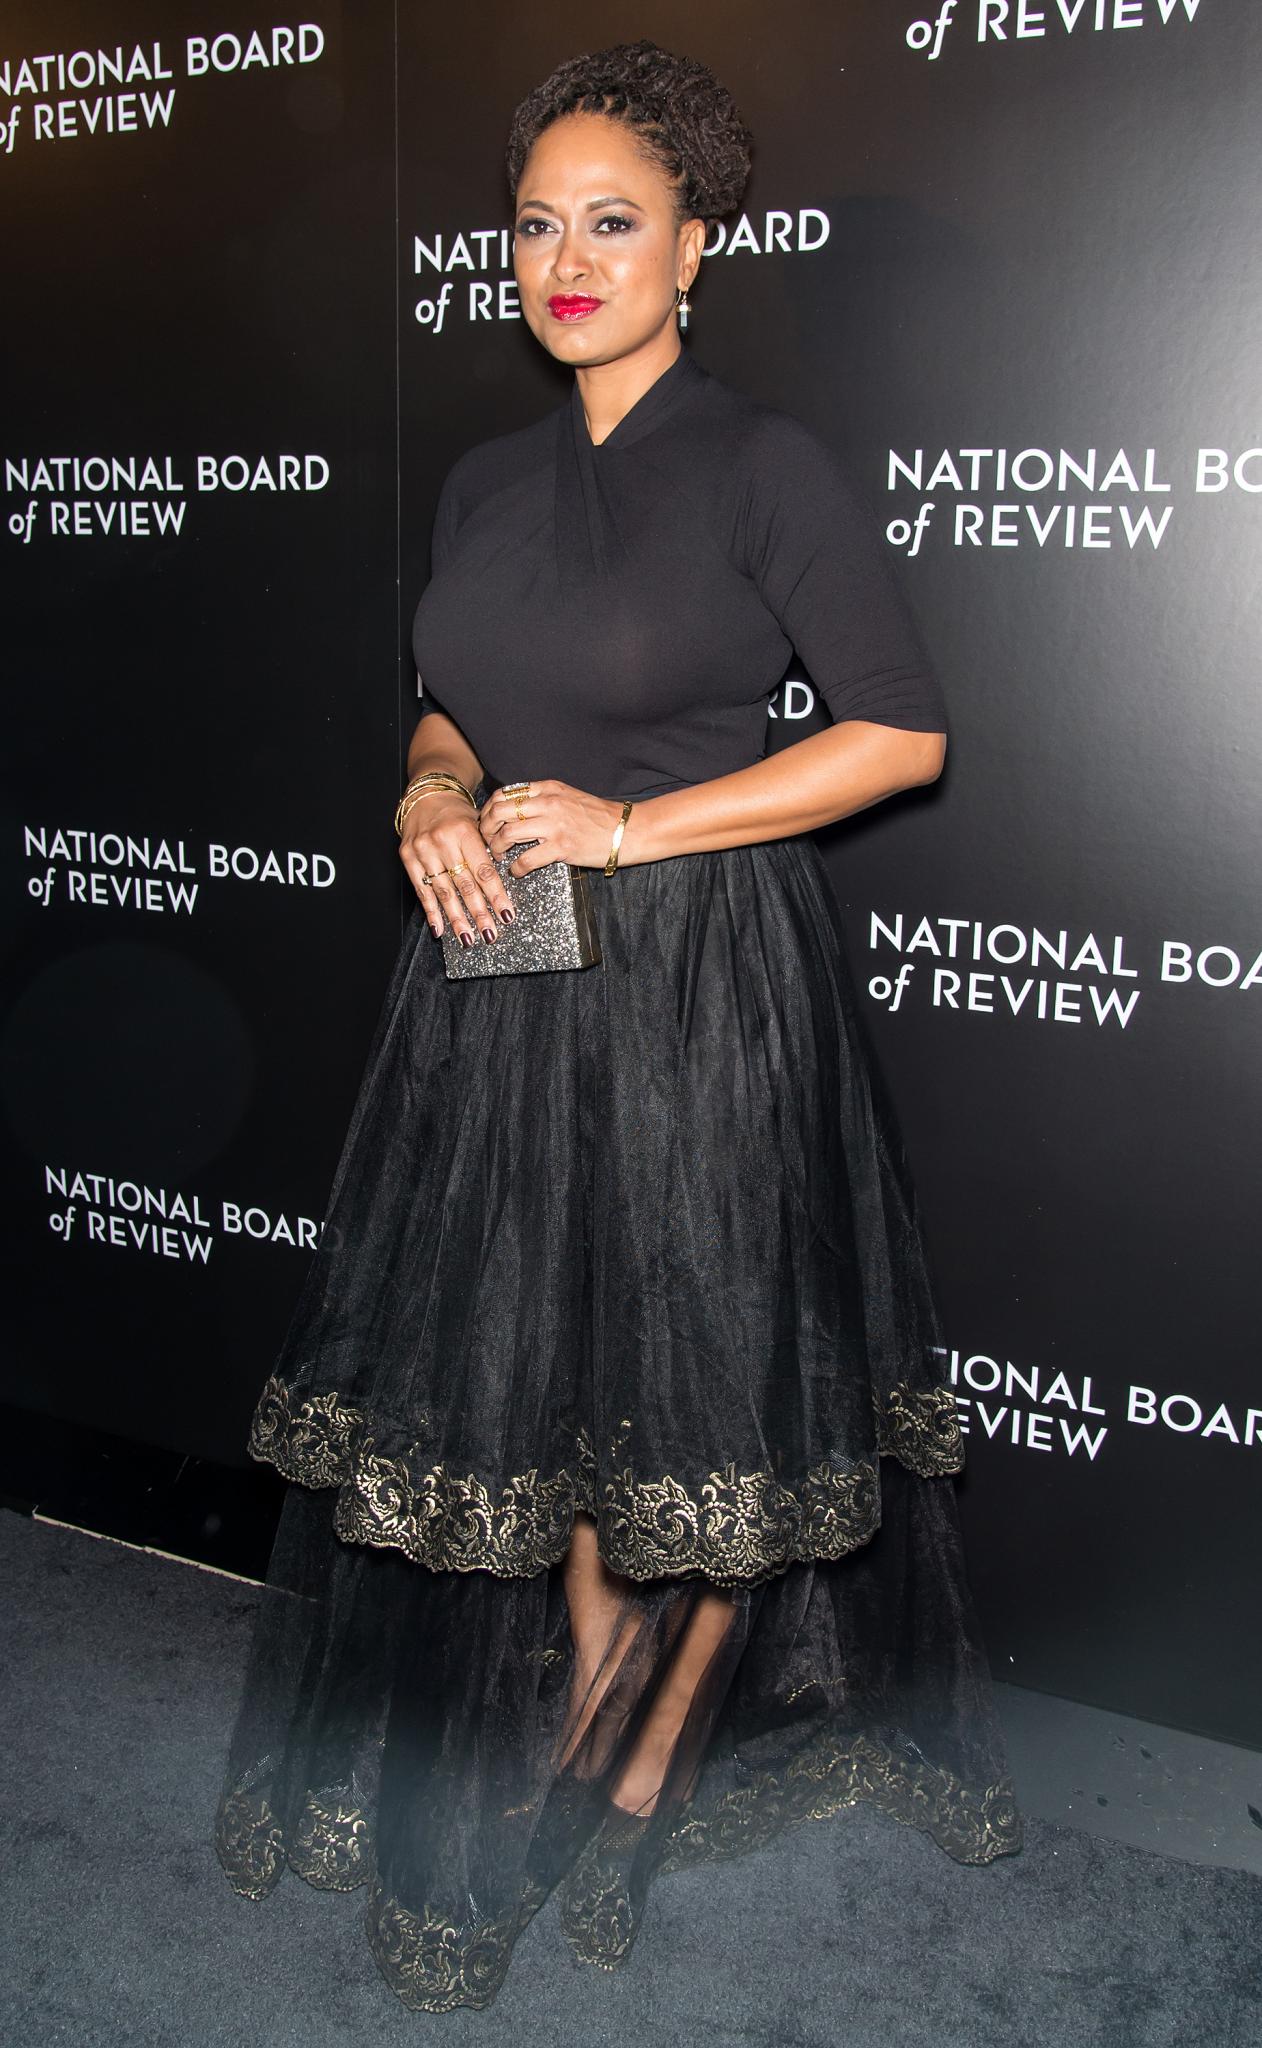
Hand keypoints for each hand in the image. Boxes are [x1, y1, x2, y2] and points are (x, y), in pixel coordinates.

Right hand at [399, 793, 515, 946]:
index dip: (496, 895)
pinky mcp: (408, 857)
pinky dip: (431, 912)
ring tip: (468, 938)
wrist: (427, 795)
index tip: (506, 914)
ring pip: (443, 892)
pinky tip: (440, 929)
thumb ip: (487, 851)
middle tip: (490, 934)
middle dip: (479, 913)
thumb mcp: (478, 824)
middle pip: (464, 885)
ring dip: (456, 919)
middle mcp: (442, 842)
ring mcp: (423, 851)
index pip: (484, 871)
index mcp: (464, 832)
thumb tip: (500, 887)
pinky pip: (421, 890)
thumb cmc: (457, 814)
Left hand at [479, 780, 626, 875]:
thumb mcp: (569, 797)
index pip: (505, 793)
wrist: (627, 830)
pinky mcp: (562, 847)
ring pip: (507, 834)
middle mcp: (548, 803)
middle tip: (486, 840)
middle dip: (486, 827)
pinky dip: (516, 868)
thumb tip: (517, 810)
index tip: (487, 821)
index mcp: (548, 789)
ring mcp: (554, 825)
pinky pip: (526, 859)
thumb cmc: (599, 817)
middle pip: (499, 811)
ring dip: (496, 848)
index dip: (489, 809)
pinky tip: (517, 871)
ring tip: (499, 855)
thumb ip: (544, 800)